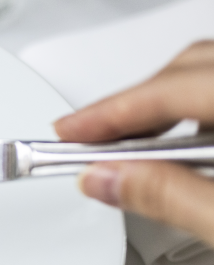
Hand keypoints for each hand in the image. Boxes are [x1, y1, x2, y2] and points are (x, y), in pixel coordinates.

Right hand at [54, 40, 213, 245]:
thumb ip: (169, 197)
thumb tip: (104, 178)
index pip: (168, 90)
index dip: (107, 114)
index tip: (65, 134)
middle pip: (189, 67)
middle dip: (131, 105)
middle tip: (84, 139)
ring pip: (211, 73)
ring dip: (167, 105)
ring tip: (129, 146)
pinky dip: (200, 110)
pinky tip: (189, 147)